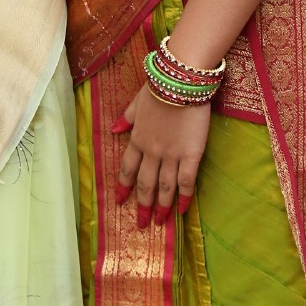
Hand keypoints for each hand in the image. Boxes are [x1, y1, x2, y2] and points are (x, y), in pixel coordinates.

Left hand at [113, 83, 210, 226]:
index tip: (120, 201)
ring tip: (159, 222)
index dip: (124, 186)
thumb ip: (127, 118)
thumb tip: (113, 130)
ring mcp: (171, 155)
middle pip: (145, 184)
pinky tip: (183, 210)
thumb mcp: (137, 101)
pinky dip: (185, 197)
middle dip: (142, 205)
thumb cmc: (160, 86)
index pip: (127, 168)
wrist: (181, 82)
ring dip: (161, 206)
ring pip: (164, 187)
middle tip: (141, 223)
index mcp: (138, 138)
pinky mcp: (191, 154)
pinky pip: (187, 181)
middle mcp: (152, 151)